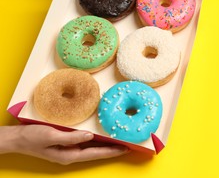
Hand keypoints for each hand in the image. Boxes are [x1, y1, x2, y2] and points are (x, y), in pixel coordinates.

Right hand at [1, 125, 127, 164]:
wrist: (17, 138)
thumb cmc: (32, 137)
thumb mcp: (50, 135)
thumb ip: (70, 137)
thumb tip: (90, 136)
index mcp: (69, 155)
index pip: (95, 153)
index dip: (111, 150)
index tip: (125, 147)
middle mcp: (71, 154)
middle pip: (97, 152)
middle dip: (112, 149)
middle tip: (129, 143)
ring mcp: (69, 150)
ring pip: (92, 148)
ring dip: (106, 144)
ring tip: (120, 140)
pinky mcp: (66, 143)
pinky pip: (85, 143)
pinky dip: (96, 140)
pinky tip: (102, 135)